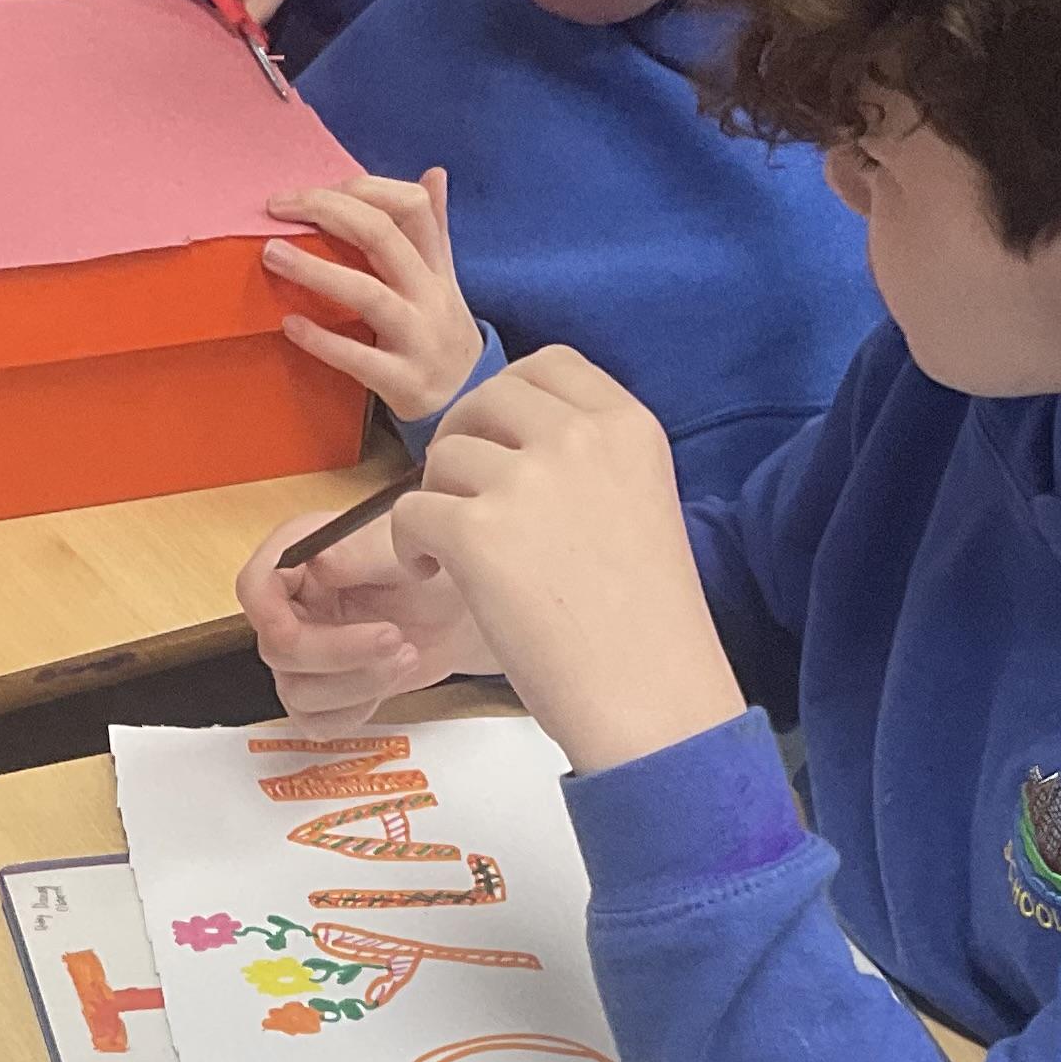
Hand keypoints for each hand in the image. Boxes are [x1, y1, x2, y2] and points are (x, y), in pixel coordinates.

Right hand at [236, 503, 494, 726]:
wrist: (463, 610)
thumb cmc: (437, 568)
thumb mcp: (406, 546)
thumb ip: (360, 551)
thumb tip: (320, 562)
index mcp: (301, 557)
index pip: (255, 586)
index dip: (267, 612)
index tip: (296, 630)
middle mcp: (295, 606)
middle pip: (279, 649)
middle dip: (339, 652)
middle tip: (393, 637)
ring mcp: (307, 653)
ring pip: (299, 692)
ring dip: (358, 682)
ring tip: (407, 654)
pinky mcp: (326, 691)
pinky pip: (318, 721)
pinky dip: (357, 709)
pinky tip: (390, 679)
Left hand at [266, 172, 483, 423]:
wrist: (471, 401)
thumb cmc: (443, 333)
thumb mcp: (445, 279)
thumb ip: (433, 229)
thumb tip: (433, 172)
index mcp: (436, 266)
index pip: (412, 207)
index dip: (364, 188)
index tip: (317, 190)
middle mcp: (430, 295)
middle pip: (383, 237)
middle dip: (328, 212)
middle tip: (278, 207)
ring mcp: (418, 338)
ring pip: (368, 294)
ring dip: (315, 270)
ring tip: (271, 253)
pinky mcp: (403, 381)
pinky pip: (359, 358)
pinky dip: (322, 340)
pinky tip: (289, 323)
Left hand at [388, 352, 739, 772]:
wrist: (652, 696)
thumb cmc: (648, 625)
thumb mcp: (643, 506)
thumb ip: (592, 462)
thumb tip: (519, 444)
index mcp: (628, 425)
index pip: (549, 365)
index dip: (509, 400)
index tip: (500, 443)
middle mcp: (579, 437)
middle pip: (485, 398)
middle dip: (462, 441)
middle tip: (461, 496)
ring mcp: (527, 480)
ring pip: (442, 457)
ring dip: (436, 499)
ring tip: (453, 552)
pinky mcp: (478, 531)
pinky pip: (409, 510)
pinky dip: (408, 544)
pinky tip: (434, 574)